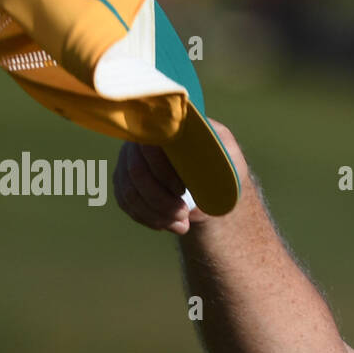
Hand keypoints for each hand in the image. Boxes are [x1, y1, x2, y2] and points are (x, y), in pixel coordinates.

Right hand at [113, 120, 247, 234]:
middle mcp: (141, 141)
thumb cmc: (223, 165)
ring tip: (182, 224)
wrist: (212, 184)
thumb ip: (221, 146)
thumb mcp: (229, 155)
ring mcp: (128, 161)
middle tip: (185, 214)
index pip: (150, 146)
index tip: (183, 190)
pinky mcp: (125, 181)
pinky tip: (170, 224)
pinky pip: (126, 203)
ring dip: (156, 214)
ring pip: (129, 193)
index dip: (163, 172)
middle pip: (136, 173)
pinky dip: (148, 218)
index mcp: (165, 128)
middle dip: (160, 200)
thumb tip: (206, 146)